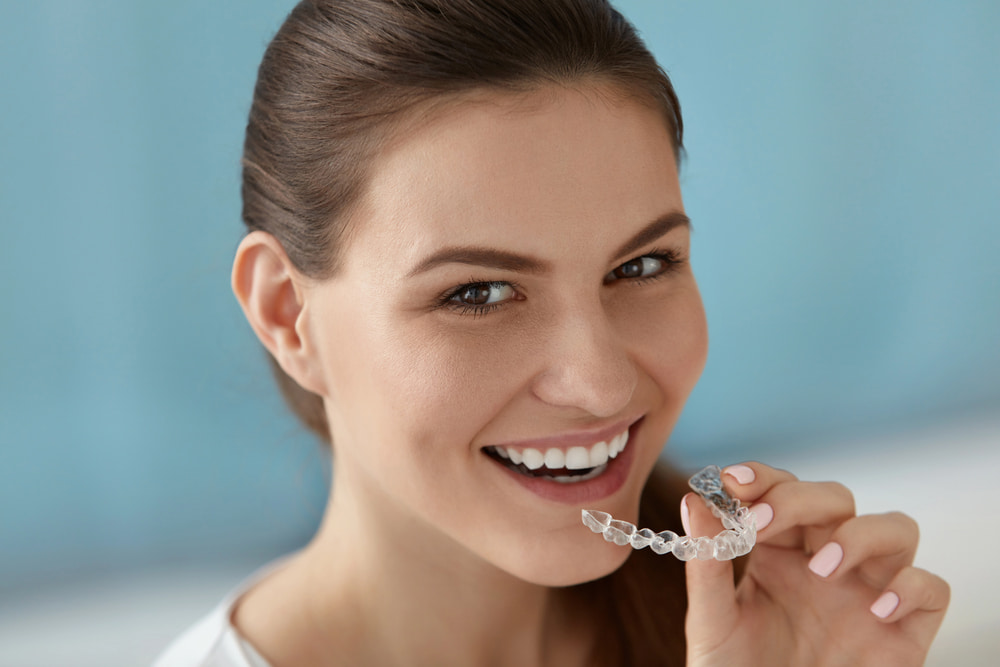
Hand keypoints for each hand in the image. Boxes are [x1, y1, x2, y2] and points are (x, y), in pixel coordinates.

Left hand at [683, 462, 948, 666]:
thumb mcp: (711, 619)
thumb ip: (706, 562)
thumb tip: (695, 500)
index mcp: (778, 549)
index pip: (780, 490)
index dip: (763, 477)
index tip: (734, 481)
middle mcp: (826, 560)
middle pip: (836, 498)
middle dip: (801, 500)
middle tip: (763, 523)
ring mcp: (868, 590)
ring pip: (896, 527)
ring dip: (861, 534)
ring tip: (822, 567)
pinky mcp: (904, 630)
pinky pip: (932, 588)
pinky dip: (912, 587)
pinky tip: (877, 610)